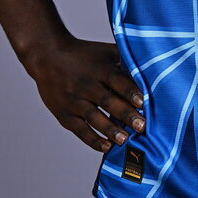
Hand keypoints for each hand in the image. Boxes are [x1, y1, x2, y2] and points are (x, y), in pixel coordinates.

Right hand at [23, 35, 145, 152]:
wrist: (47, 56)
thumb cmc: (83, 54)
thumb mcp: (104, 51)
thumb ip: (125, 57)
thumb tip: (151, 62)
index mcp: (98, 68)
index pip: (116, 80)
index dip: (129, 91)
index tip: (143, 102)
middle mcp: (85, 84)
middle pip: (107, 101)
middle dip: (125, 114)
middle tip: (142, 126)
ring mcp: (73, 100)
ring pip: (93, 117)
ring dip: (110, 130)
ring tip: (125, 140)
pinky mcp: (64, 114)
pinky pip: (80, 129)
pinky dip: (92, 140)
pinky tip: (106, 147)